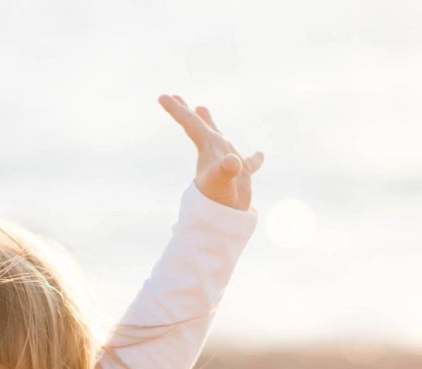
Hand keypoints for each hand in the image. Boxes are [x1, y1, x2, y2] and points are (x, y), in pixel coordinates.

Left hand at [159, 95, 263, 211]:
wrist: (225, 219)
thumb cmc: (219, 199)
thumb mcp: (222, 181)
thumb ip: (225, 170)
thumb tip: (232, 161)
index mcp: (208, 148)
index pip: (190, 123)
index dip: (177, 110)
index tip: (161, 96)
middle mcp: (215, 151)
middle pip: (198, 125)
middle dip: (186, 111)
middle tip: (174, 96)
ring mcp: (228, 162)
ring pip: (218, 136)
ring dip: (210, 123)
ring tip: (202, 109)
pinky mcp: (242, 175)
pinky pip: (249, 163)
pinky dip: (255, 159)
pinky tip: (259, 155)